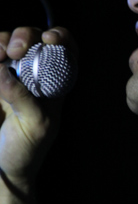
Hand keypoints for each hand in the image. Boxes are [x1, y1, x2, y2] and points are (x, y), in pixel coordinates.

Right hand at [0, 26, 76, 187]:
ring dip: (2, 41)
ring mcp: (10, 74)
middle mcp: (34, 73)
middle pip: (33, 38)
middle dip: (24, 36)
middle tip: (14, 51)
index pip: (65, 49)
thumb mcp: (36, 125)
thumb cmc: (28, 148)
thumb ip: (24, 98)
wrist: (2, 167)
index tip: (49, 39)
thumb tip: (4, 71)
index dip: (60, 37)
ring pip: (7, 42)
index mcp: (56, 82)